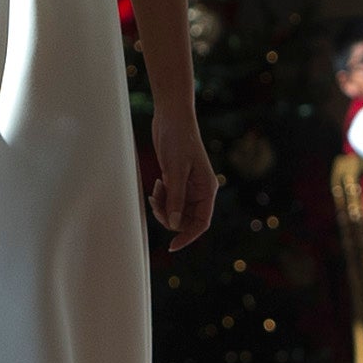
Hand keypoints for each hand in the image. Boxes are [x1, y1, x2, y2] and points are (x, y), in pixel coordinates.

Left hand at [148, 122, 219, 247]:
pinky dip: (161, 197)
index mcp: (207, 189)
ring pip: (175, 210)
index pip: (201, 222)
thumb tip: (174, 224)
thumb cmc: (178, 139)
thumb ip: (176, 198)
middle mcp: (199, 190)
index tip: (172, 246)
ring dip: (163, 207)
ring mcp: (187, 186)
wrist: (171, 117)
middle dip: (169, 217)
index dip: (188, 237)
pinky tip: (156, 184)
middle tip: (156, 204)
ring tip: (156, 190)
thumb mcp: (176, 170)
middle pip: (186, 219)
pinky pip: (169, 199)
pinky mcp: (176, 179)